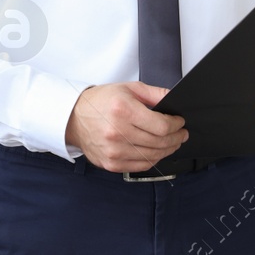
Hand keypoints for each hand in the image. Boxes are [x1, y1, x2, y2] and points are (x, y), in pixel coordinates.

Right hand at [65, 82, 187, 171]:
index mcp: (123, 110)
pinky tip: (156, 151)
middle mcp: (117, 132)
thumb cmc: (100, 102)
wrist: (73, 117)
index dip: (176, 125)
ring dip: (167, 150)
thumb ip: (154, 93)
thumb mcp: (128, 89)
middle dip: (176, 138)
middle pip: (160, 142)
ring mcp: (114, 150)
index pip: (162, 126)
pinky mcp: (111, 163)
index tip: (180, 122)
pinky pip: (141, 166)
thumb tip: (174, 100)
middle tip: (181, 134)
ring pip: (153, 156)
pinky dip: (153, 159)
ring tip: (171, 143)